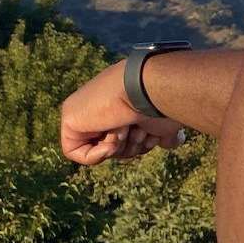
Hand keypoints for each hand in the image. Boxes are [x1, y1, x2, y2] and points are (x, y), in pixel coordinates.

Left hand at [60, 62, 185, 165]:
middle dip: (131, 145)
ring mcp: (85, 114)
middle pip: (114, 148)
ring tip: (126, 126)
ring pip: (99, 151)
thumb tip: (173, 141)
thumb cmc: (158, 103)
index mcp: (121, 107)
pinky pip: (77, 154)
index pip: (127, 139)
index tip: (151, 134)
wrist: (145, 88)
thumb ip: (163, 134)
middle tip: (138, 131)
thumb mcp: (163, 124)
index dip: (141, 144)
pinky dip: (97, 153)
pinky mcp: (70, 120)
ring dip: (119, 145)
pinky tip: (110, 137)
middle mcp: (102, 109)